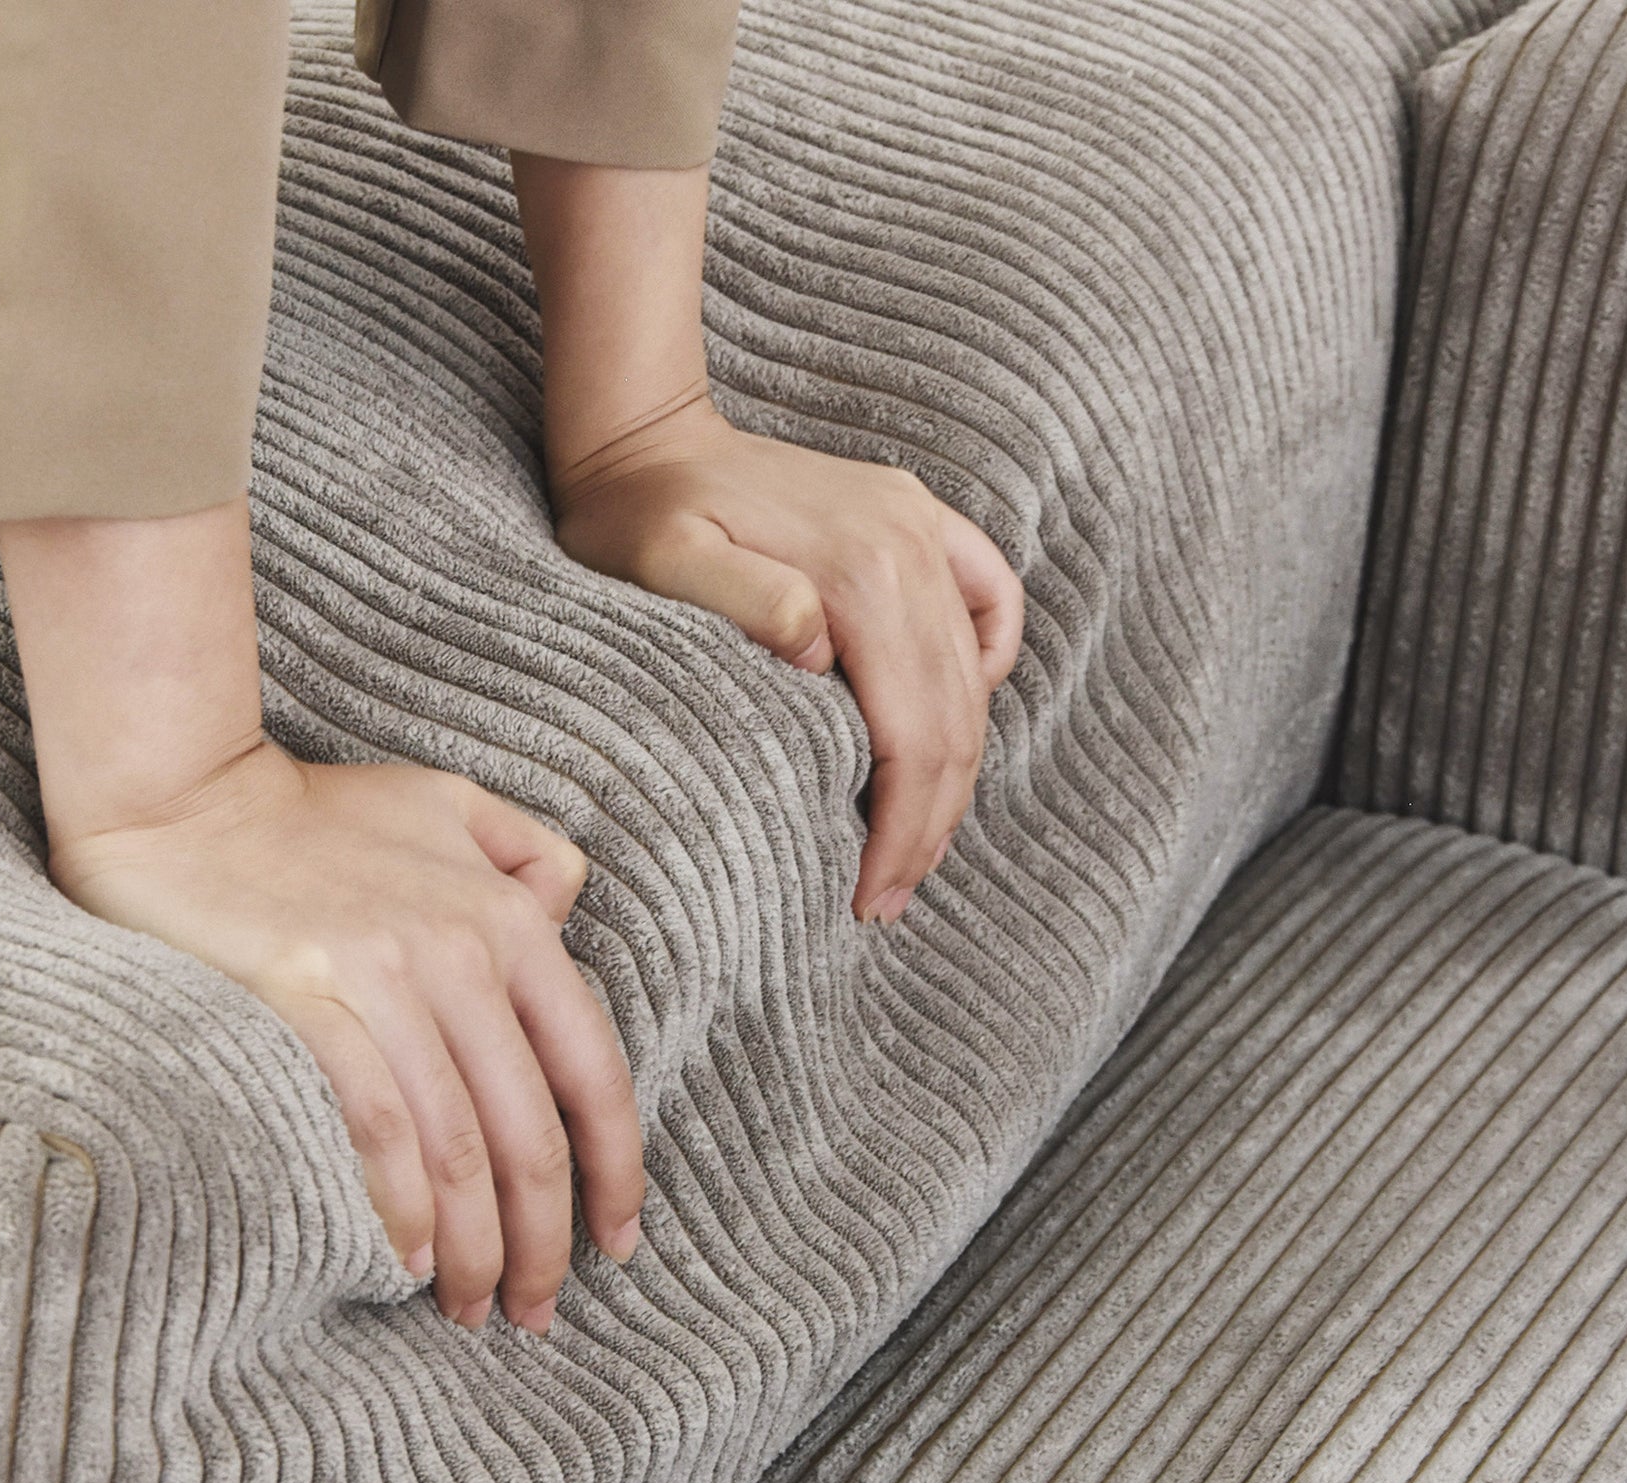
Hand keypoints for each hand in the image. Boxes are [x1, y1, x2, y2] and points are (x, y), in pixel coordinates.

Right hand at [0, 496, 642, 1334]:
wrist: (180, 794)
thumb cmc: (316, 813)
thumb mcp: (448, 803)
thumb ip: (525, 857)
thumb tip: (565, 918)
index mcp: (510, 915)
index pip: (593, 1069)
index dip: (616, 1169)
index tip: (616, 1242)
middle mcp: (464, 950)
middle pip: (531, 1133)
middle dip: (543, 1240)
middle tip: (532, 1309)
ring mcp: (385, 976)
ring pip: (460, 1147)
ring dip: (474, 1248)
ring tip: (470, 1308)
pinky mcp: (307, 1000)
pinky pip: (378, 1127)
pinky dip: (403, 1207)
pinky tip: (410, 1262)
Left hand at [509, 153, 1024, 925]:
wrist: (643, 438)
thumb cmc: (635, 517)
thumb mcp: (661, 562)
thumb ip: (742, 601)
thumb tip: (821, 654)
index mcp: (859, 571)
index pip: (911, 735)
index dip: (900, 829)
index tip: (870, 897)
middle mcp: (908, 546)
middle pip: (954, 721)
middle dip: (928, 825)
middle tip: (888, 900)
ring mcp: (920, 528)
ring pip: (975, 681)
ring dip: (954, 776)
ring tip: (912, 849)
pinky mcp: (916, 521)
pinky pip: (990, 603)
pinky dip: (986, 671)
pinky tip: (951, 721)